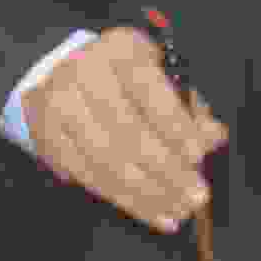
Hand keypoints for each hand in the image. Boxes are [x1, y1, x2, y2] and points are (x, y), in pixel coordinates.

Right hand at [22, 23, 224, 236]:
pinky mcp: (47, 135)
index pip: (148, 88)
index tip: (197, 155)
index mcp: (119, 49)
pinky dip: (123, 200)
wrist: (60, 75)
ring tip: (177, 211)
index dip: (173, 123)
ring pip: (107, 161)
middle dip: (166, 170)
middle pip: (128, 131)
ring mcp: (60, 105)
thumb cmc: (123, 78)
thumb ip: (189, 107)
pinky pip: (89, 176)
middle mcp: (84, 72)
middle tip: (195, 196)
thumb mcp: (160, 77)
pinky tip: (151, 212)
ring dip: (148, 194)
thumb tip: (214, 136)